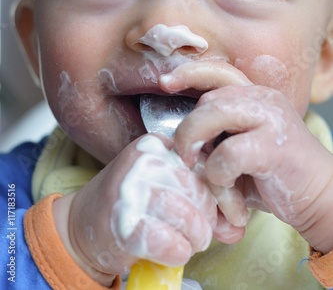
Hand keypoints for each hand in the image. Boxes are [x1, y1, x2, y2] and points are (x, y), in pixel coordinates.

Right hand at [53, 134, 216, 282]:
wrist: (83, 225)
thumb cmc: (133, 204)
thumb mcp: (166, 189)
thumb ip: (202, 201)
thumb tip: (237, 227)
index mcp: (156, 144)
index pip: (206, 164)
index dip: (223, 194)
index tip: (229, 216)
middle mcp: (142, 160)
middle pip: (199, 191)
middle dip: (208, 221)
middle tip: (201, 234)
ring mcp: (129, 189)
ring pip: (189, 218)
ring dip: (195, 239)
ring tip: (188, 243)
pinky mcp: (123, 223)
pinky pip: (171, 244)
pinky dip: (178, 253)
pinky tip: (172, 251)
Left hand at [160, 60, 332, 252]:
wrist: (318, 197)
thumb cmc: (272, 173)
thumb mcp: (239, 146)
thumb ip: (214, 135)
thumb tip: (174, 139)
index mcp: (254, 96)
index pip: (218, 72)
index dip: (189, 73)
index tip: (164, 83)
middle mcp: (263, 100)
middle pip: (207, 100)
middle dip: (187, 129)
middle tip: (186, 156)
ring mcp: (271, 119)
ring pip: (213, 114)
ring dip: (196, 143)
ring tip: (199, 167)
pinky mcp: (274, 147)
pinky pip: (228, 153)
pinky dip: (218, 174)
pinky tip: (228, 188)